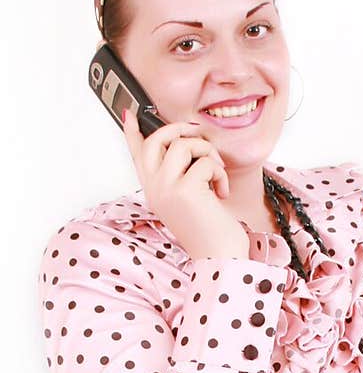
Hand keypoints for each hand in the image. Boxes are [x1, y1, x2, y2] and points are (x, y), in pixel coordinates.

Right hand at [121, 110, 248, 260]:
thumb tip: (186, 144)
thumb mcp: (188, 200)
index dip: (132, 132)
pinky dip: (220, 174)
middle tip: (199, 137)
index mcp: (153, 191)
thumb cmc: (210, 231)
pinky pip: (205, 162)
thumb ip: (180, 176)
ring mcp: (166, 189)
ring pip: (183, 145)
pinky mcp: (185, 190)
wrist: (219, 258)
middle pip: (157, 139)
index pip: (137, 155)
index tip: (130, 114)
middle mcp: (154, 189)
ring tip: (216, 174)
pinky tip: (222, 192)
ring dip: (207, 153)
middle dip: (181, 129)